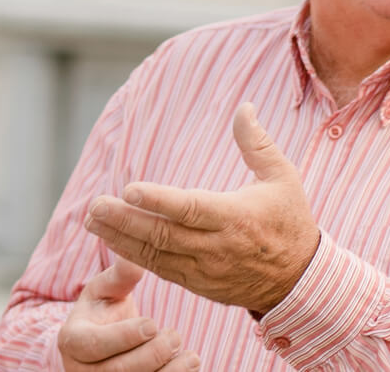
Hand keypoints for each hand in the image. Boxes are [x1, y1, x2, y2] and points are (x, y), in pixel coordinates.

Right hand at [58, 260, 201, 370]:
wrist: (101, 342)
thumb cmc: (103, 312)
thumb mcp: (105, 289)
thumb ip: (120, 276)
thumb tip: (135, 260)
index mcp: (72, 340)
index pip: (93, 344)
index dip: (124, 337)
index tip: (152, 324)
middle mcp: (81, 370)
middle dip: (152, 355)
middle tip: (174, 336)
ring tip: (191, 357)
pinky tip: (187, 368)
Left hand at [85, 102, 319, 313]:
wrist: (298, 280)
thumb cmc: (289, 221)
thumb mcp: (283, 178)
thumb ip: (257, 144)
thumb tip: (244, 107)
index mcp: (236, 217)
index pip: (190, 209)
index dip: (158, 201)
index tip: (129, 189)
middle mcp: (217, 246)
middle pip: (163, 235)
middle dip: (125, 220)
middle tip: (95, 205)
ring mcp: (205, 269)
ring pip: (155, 255)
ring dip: (120, 238)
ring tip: (91, 220)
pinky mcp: (197, 283)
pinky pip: (160, 270)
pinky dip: (133, 256)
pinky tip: (111, 241)